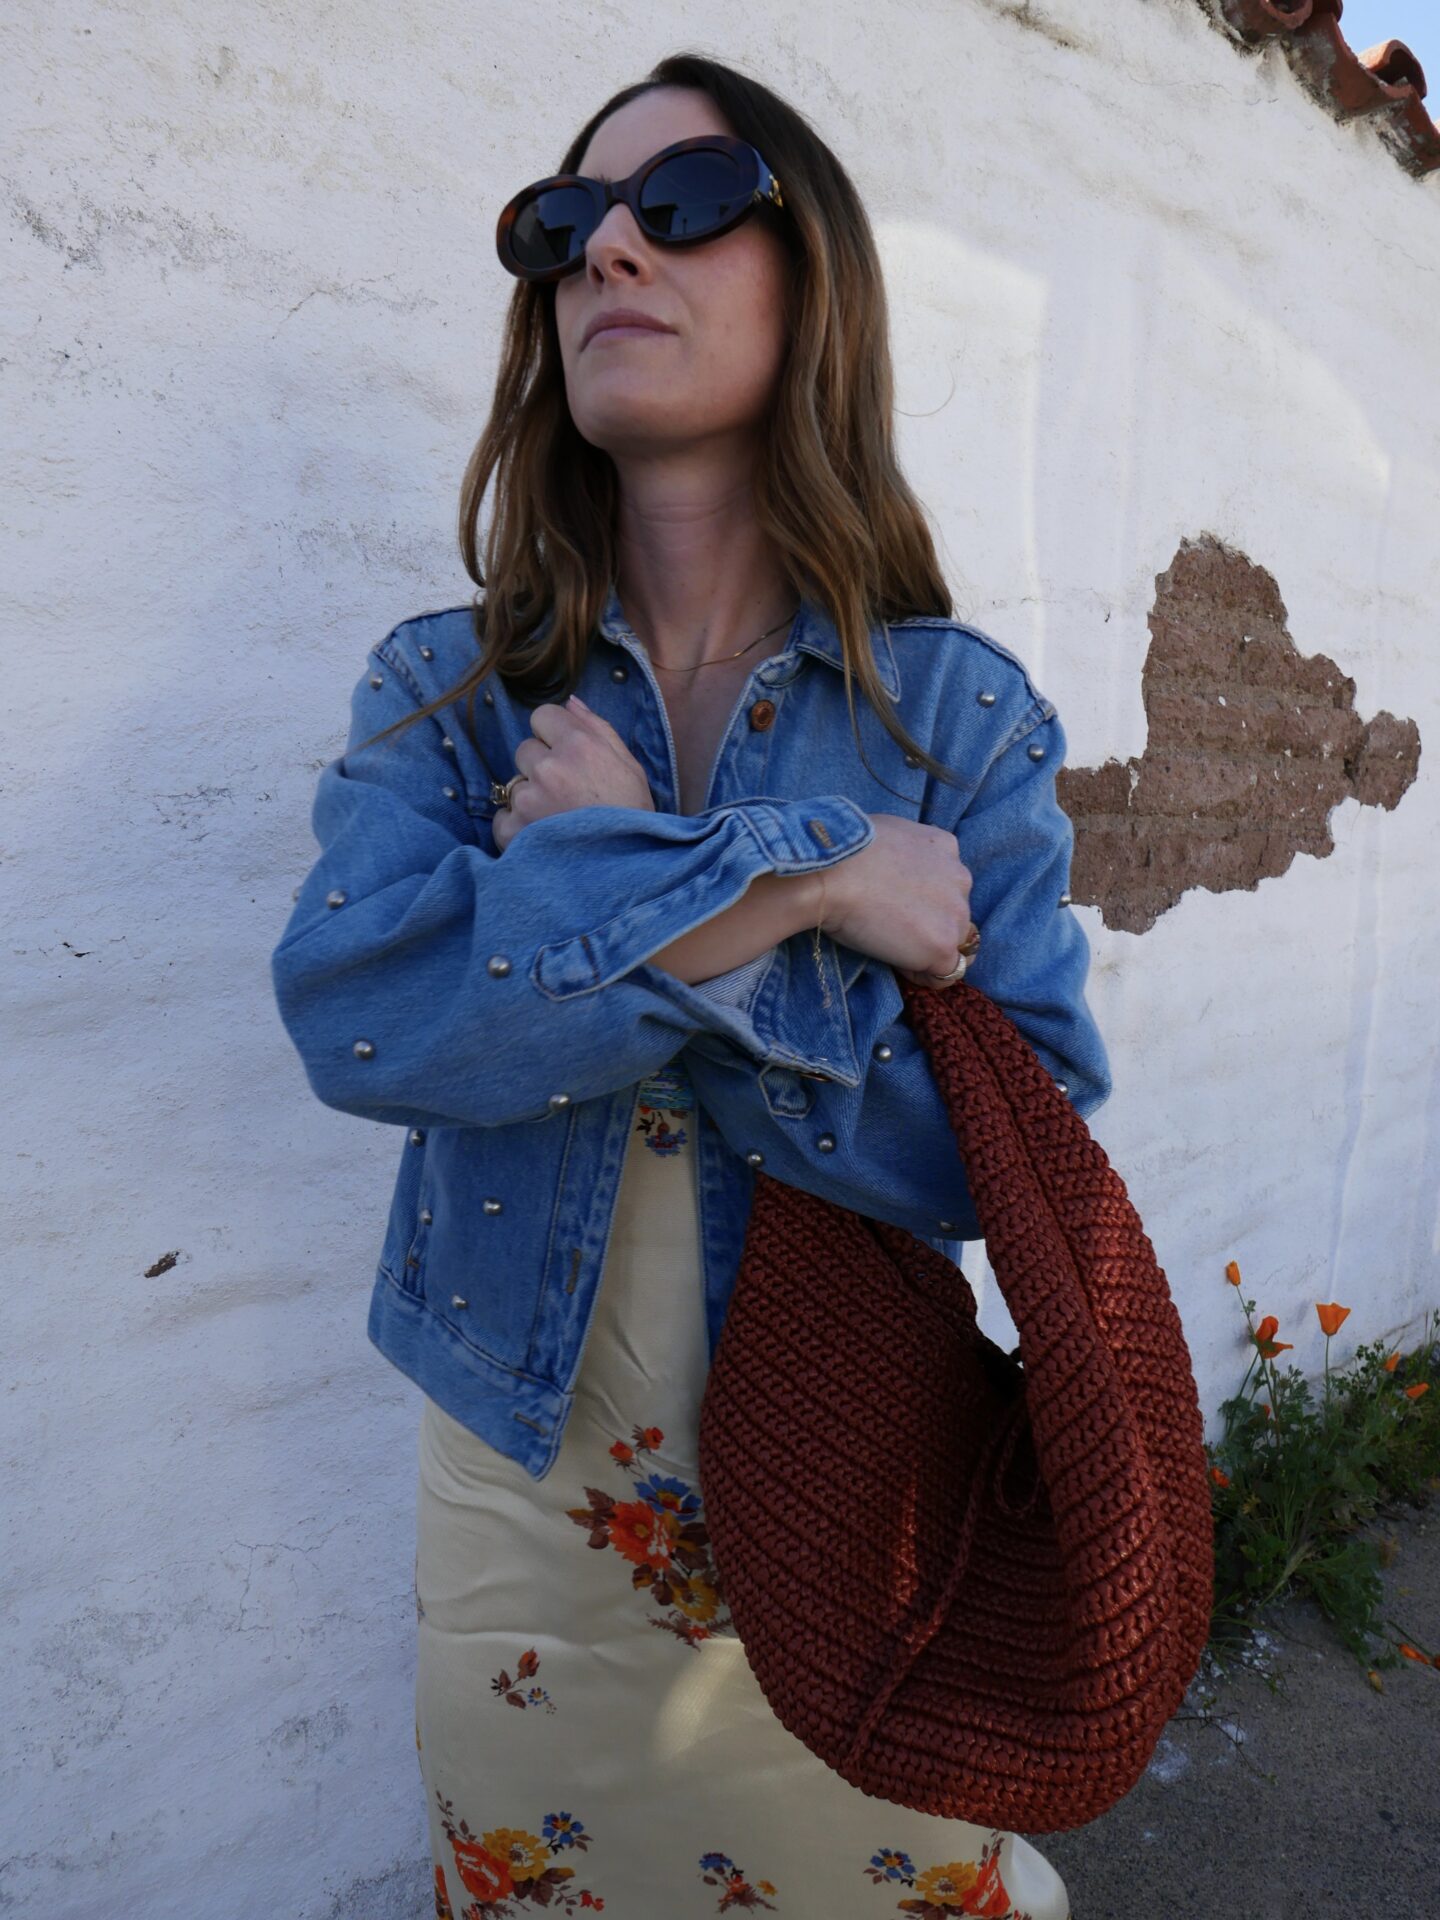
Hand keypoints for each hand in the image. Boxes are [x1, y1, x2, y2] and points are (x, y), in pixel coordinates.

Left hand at [492, 694, 654, 851]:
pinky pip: (502, 818)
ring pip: (514, 786)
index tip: (566, 756)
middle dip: (540, 768)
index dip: (553, 735)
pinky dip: (517, 829)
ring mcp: (529, 799)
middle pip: (524, 750)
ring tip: (557, 821)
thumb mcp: (629, 766)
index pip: (541, 716)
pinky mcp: (514, 831)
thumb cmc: (634, 817)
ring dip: (530, 799)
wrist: (630, 870)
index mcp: (579, 744)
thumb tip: (570, 701)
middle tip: (565, 794)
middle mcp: (549, 767)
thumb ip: (598, 728)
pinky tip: (543, 839)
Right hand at [818, 813, 975, 986]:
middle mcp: (960, 878)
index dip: (924, 900)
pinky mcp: (943, 946)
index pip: (948, 882)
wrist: (834, 873)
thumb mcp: (887, 831)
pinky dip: (922, 973)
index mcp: (946, 847)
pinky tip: (895, 963)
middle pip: (954, 912)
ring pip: (954, 943)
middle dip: (928, 923)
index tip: (897, 907)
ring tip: (891, 946)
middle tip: (890, 927)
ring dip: (926, 949)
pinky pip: (944, 975)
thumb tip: (892, 865)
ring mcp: (956, 914)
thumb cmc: (844, 852)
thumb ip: (905, 849)